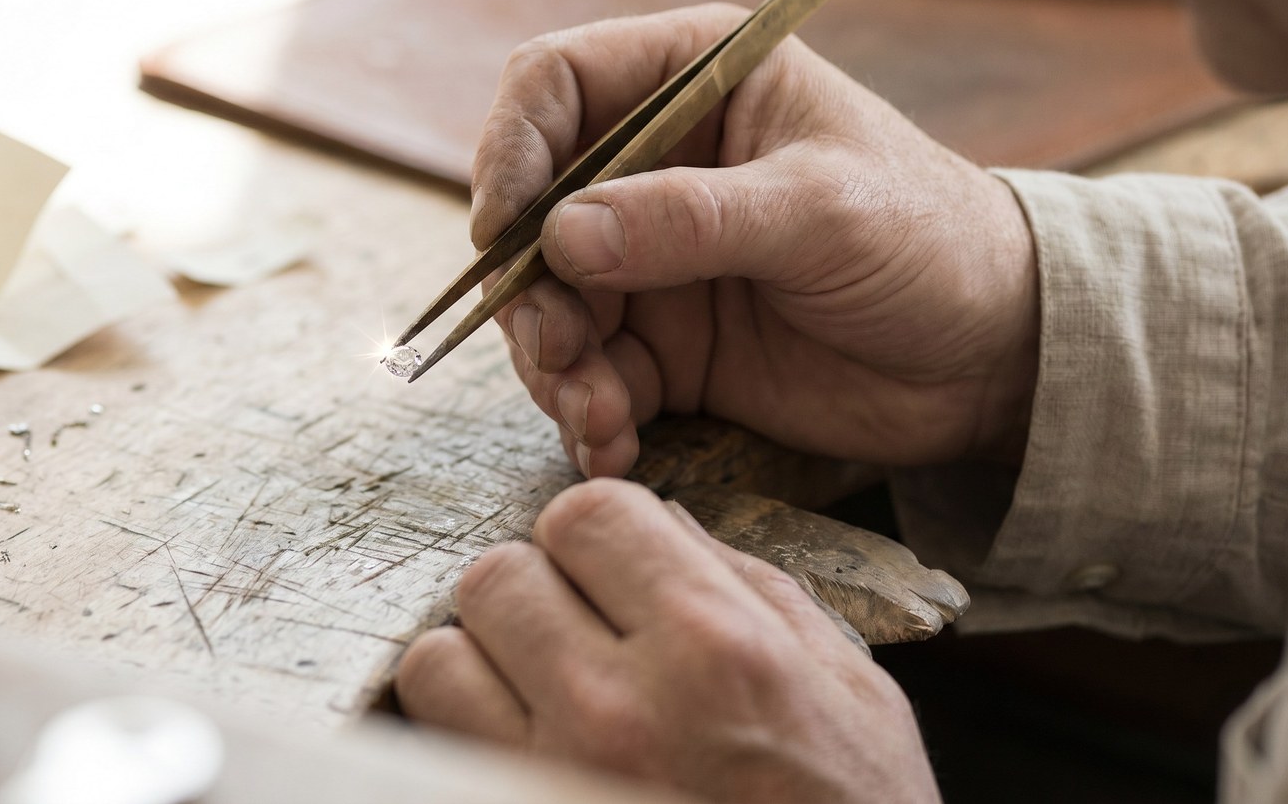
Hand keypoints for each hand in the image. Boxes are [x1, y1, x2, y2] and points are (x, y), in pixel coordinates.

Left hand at [396, 479, 939, 802]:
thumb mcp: (851, 690)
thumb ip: (753, 587)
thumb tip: (668, 520)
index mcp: (715, 645)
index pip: (584, 514)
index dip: (595, 531)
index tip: (610, 563)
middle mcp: (621, 704)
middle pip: (497, 575)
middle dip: (534, 588)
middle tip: (574, 625)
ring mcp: (555, 774)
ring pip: (439, 658)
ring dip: (481, 661)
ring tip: (534, 686)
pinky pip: (436, 743)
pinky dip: (463, 731)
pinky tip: (520, 740)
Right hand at [472, 4, 1039, 475]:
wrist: (993, 358)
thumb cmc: (931, 240)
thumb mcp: (820, 213)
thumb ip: (693, 220)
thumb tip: (563, 235)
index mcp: (695, 84)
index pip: (557, 85)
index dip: (512, 150)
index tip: (507, 231)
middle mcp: (656, 169)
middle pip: (533, 212)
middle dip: (529, 289)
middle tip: (558, 351)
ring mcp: (655, 263)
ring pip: (549, 306)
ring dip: (553, 366)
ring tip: (597, 415)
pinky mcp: (667, 348)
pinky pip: (592, 377)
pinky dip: (588, 414)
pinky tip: (613, 444)